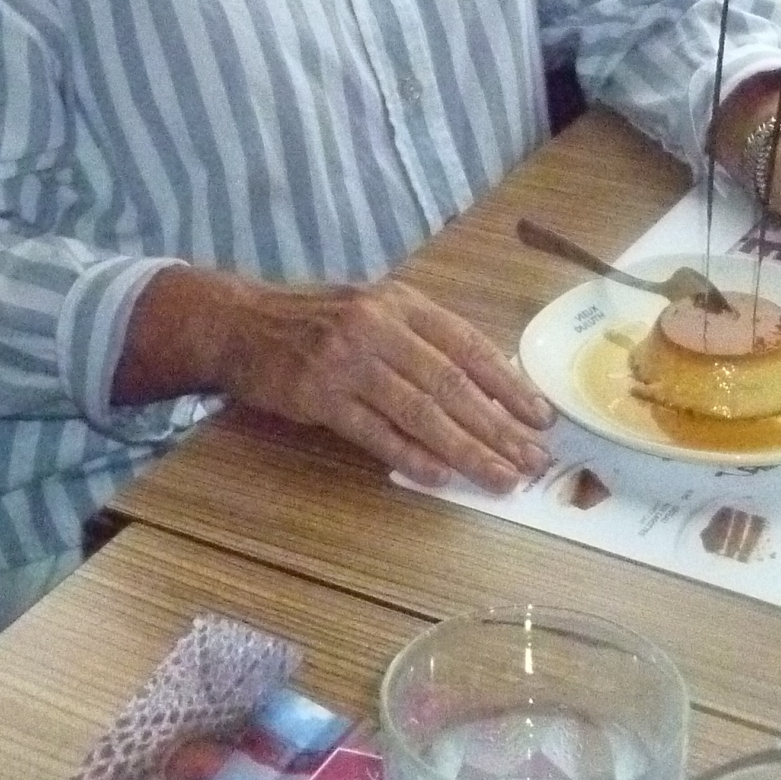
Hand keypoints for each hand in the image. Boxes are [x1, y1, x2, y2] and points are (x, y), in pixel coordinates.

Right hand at [125, 268, 554, 491]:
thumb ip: (423, 340)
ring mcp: (347, 360)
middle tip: (533, 461)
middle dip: (498, 428)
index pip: (469, 346)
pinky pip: (374, 432)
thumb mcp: (375, 310)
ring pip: (420, 411)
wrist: (239, 323)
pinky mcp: (318, 394)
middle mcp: (379, 325)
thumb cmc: (317, 321)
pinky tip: (441, 477)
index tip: (541, 419)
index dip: (509, 385)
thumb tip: (487, 384)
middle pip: (451, 384)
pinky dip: (410, 456)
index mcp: (401, 302)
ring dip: (466, 450)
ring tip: (500, 477)